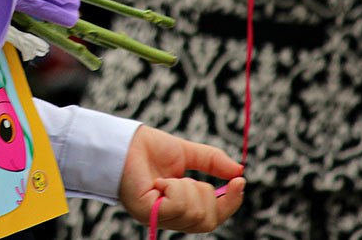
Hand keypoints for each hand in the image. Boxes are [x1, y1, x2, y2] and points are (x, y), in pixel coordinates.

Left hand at [119, 126, 244, 232]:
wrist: (122, 140)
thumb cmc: (148, 148)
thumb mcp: (187, 153)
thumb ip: (212, 162)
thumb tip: (239, 171)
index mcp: (179, 207)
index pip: (212, 218)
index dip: (230, 204)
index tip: (239, 182)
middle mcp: (169, 217)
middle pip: (208, 222)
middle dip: (208, 196)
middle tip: (192, 179)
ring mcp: (157, 218)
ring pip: (195, 215)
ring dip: (188, 189)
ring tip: (169, 178)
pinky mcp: (147, 213)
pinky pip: (177, 207)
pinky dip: (175, 189)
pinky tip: (160, 181)